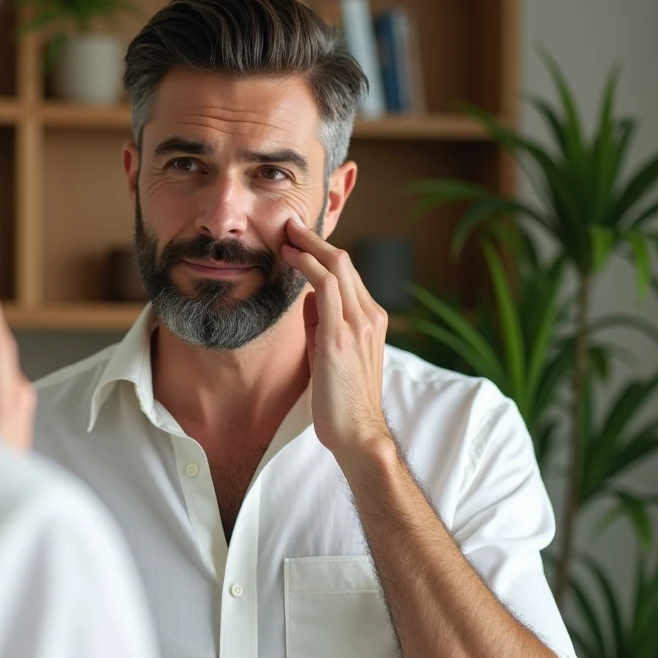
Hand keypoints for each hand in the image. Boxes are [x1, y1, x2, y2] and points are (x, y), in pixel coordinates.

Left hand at [281, 218, 391, 456]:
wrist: (358, 432)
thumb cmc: (341, 398)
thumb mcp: (331, 352)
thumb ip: (323, 322)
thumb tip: (308, 296)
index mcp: (371, 319)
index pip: (349, 273)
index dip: (323, 251)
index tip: (300, 238)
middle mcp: (370, 316)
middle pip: (345, 262)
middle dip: (316, 239)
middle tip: (290, 224)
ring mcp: (358, 325)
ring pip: (338, 268)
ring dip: (310, 246)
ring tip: (286, 233)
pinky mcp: (341, 337)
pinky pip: (328, 289)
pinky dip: (309, 266)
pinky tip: (291, 257)